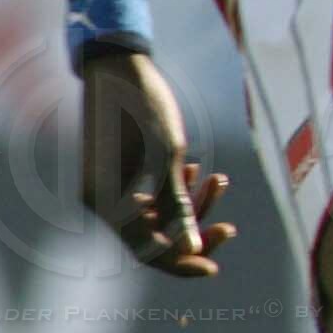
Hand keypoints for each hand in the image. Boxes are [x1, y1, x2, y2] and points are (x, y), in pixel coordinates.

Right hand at [79, 51, 236, 275]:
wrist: (119, 65)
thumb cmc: (143, 108)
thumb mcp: (169, 158)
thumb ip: (180, 206)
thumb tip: (194, 248)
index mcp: (105, 202)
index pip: (146, 252)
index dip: (181, 263)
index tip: (214, 267)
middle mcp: (103, 201)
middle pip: (153, 238)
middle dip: (192, 233)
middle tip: (229, 228)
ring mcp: (111, 188)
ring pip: (156, 216)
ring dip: (190, 204)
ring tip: (218, 180)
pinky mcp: (122, 173)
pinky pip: (152, 196)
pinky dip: (176, 188)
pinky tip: (199, 170)